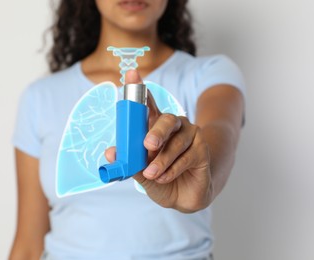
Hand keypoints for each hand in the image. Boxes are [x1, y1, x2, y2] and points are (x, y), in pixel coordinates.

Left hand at [105, 70, 212, 212]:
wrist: (184, 197)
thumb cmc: (161, 179)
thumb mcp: (141, 171)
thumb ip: (129, 161)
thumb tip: (111, 153)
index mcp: (156, 127)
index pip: (148, 105)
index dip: (139, 89)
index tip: (131, 74)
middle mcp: (174, 126)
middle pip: (166, 120)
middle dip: (156, 132)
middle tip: (147, 145)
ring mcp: (191, 135)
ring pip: (176, 142)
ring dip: (162, 160)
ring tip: (152, 174)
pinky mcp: (202, 149)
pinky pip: (187, 157)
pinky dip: (172, 169)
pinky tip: (164, 177)